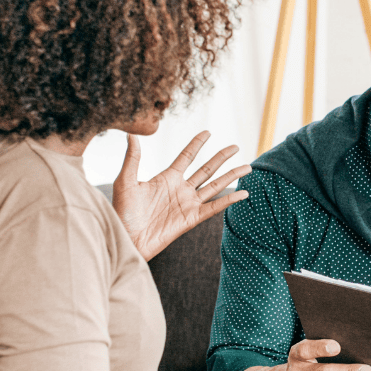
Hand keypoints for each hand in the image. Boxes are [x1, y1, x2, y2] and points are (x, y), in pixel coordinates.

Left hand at [111, 131, 249, 259]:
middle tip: (235, 146)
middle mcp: (180, 189)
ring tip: (248, 167)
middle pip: (206, 169)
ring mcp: (188, 204)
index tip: (208, 132)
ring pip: (215, 186)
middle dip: (221, 157)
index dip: (197, 144)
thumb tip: (131, 134)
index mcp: (166, 178)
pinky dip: (229, 200)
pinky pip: (214, 207)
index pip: (186, 157)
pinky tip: (243, 193)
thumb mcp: (125, 181)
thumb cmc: (122, 212)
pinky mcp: (191, 219)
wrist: (126, 238)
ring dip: (231, 176)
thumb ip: (132, 158)